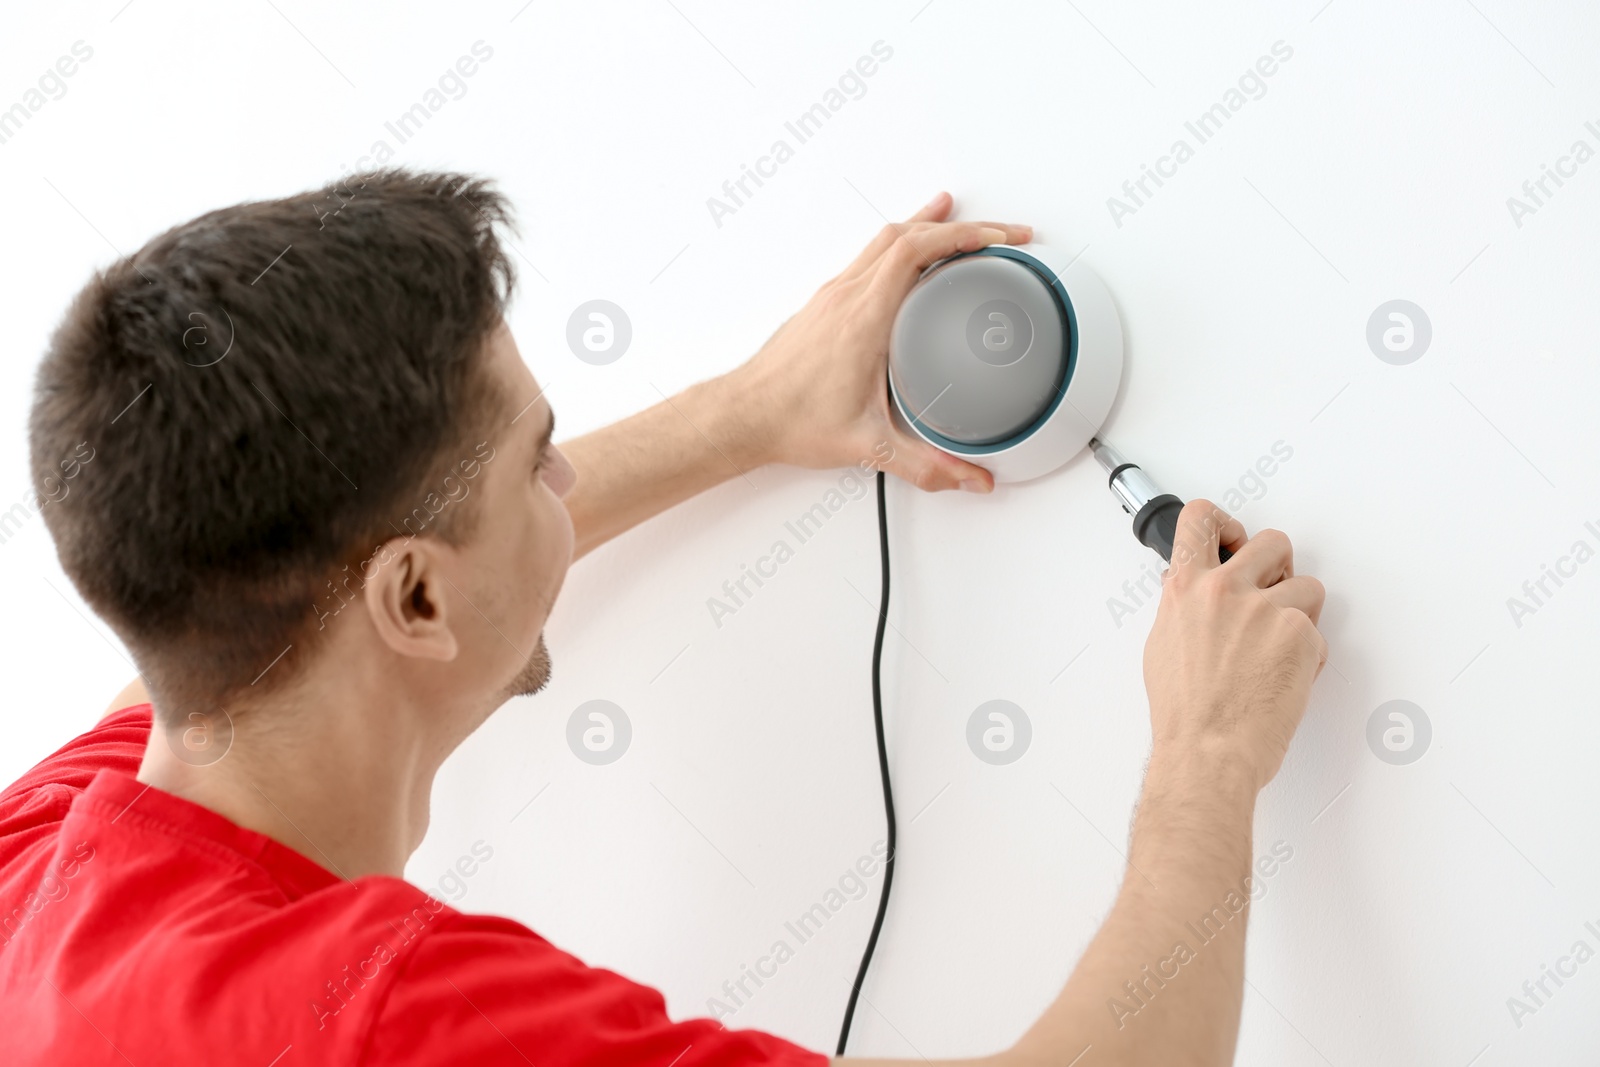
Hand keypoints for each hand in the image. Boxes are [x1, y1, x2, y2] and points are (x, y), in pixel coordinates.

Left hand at [729, 192, 1031, 492]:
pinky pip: (867, 258)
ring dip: (926, 226)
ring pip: (883, 240)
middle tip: (999, 234)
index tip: (997, 238)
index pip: (915, 252)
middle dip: (960, 227)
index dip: (962, 236)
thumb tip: (969, 480)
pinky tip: (908, 257)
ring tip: (958, 220)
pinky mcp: (824, 304)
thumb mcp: (869, 447)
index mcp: (862, 319)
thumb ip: (925, 466)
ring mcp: (832, 296)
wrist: (743, 416)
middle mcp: (846, 297)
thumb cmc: (791, 421)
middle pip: (906, 234)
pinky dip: (899, 246)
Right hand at [1142, 499, 1327, 792]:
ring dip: (1300, 613)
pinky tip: (1285, 675)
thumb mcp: (1163, 645)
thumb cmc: (1185, 712)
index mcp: (1186, 588)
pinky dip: (1308, 654)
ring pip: (1308, 586)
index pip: (1200, 520)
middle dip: (1279, 567)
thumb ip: (1183, 607)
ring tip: (1279, 646)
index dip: (1223, 522)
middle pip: (1273, 542)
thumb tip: (1190, 589)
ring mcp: (1266, 609)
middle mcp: (1226, 590)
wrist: (1208, 750)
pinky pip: (1317, 632)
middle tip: (1272, 595)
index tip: (1232, 537)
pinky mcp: (1301, 634)